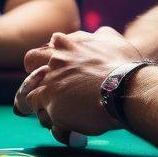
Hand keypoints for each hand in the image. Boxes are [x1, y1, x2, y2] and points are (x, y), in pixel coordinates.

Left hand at [16, 27, 144, 139]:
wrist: (124, 88)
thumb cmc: (126, 68)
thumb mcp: (115, 42)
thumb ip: (103, 36)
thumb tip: (98, 33)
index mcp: (70, 43)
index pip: (52, 44)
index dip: (53, 56)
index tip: (60, 66)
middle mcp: (56, 57)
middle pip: (31, 59)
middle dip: (35, 70)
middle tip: (47, 84)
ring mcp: (49, 77)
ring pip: (33, 87)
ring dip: (45, 99)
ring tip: (62, 112)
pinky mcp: (47, 97)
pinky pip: (37, 108)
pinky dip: (49, 116)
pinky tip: (63, 123)